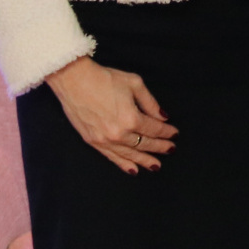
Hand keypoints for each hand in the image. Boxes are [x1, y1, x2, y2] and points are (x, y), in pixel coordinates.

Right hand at [44, 56, 176, 173]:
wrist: (73, 80)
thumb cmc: (104, 78)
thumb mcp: (134, 84)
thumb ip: (150, 103)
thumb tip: (163, 117)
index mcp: (131, 118)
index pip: (154, 129)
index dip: (167, 132)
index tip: (174, 134)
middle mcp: (118, 133)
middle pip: (144, 144)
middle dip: (160, 147)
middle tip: (171, 150)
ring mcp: (104, 140)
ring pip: (129, 154)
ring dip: (144, 160)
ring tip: (156, 166)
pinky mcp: (92, 141)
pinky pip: (111, 157)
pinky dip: (123, 164)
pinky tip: (134, 170)